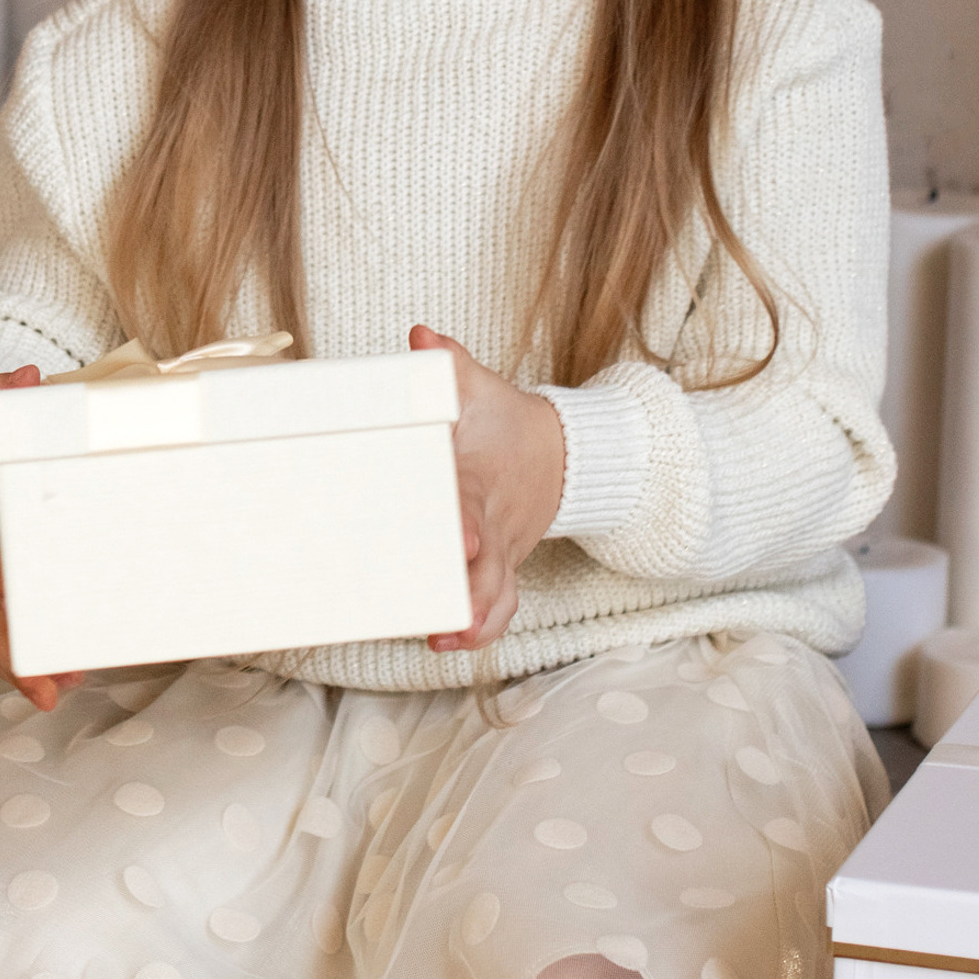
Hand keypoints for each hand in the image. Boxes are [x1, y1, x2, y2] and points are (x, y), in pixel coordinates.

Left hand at [415, 324, 564, 652]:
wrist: (557, 455)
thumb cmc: (503, 421)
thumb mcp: (477, 386)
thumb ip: (448, 363)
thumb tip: (421, 337)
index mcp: (481, 480)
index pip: (474, 503)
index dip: (465, 522)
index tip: (461, 539)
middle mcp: (494, 523)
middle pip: (488, 562)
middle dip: (473, 587)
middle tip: (450, 612)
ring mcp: (501, 551)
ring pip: (497, 593)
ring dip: (475, 618)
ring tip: (445, 638)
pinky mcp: (500, 569)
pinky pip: (498, 604)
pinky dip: (480, 627)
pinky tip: (448, 641)